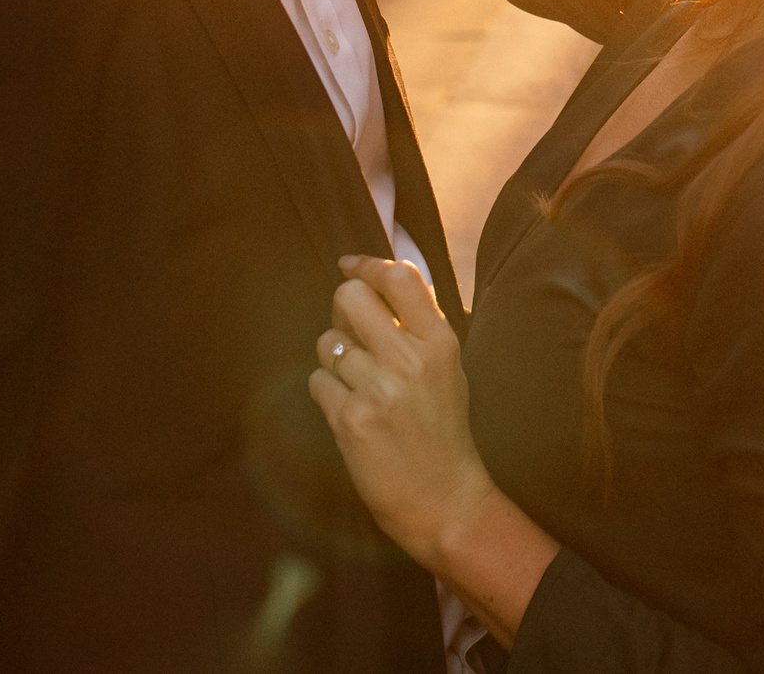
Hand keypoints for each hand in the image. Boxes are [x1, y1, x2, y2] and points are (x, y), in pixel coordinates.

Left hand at [309, 255, 497, 568]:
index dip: (366, 265)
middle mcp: (410, 359)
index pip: (398, 277)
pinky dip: (327, 394)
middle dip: (341, 313)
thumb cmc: (442, 430)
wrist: (443, 498)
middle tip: (353, 337)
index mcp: (439, 341)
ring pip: (327, 343)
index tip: (349, 265)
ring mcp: (379, 389)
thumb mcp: (447, 368)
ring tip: (361, 388)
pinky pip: (317, 382)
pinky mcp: (352, 418)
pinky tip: (351, 413)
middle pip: (348, 298)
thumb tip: (379, 280)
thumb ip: (418, 326)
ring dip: (335, 362)